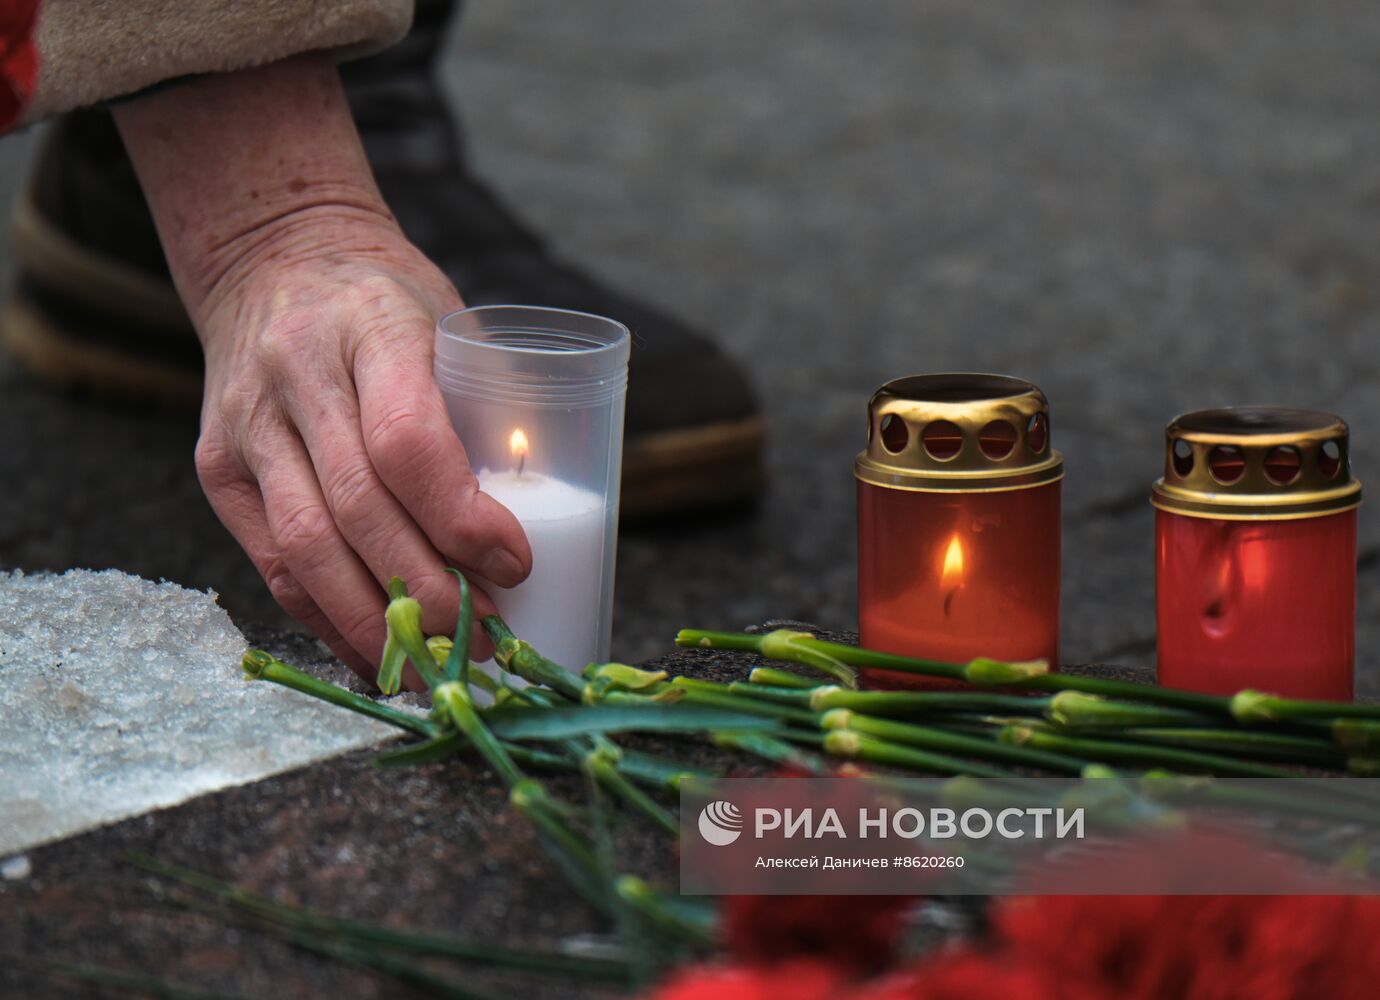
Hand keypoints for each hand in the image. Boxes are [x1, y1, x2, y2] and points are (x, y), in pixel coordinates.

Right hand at [113, 54, 529, 682]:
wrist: (271, 263)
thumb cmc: (388, 303)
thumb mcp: (449, 322)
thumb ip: (485, 408)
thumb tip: (540, 531)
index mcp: (370, 327)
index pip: (408, 439)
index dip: (461, 517)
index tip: (515, 565)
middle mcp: (295, 376)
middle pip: (359, 509)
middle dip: (430, 591)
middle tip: (488, 641)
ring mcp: (246, 426)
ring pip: (306, 550)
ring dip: (377, 624)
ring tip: (437, 667)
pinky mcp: (217, 468)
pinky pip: (272, 564)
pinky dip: (327, 621)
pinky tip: (375, 654)